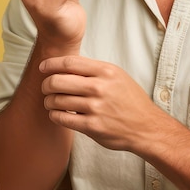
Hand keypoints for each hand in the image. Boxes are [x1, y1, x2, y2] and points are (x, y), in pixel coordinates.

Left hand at [40, 55, 157, 150]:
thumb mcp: (117, 76)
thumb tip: (66, 66)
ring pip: (57, 100)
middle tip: (45, 87)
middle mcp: (99, 87)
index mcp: (106, 71)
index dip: (52, 64)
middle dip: (46, 84)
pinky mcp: (92, 126)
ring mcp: (95, 108)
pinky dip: (54, 115)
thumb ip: (94, 70)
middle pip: (58, 80)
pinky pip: (62, 118)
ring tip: (51, 102)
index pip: (70, 63)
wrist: (146, 126)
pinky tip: (57, 113)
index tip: (43, 67)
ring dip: (49, 101)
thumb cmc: (130, 100)